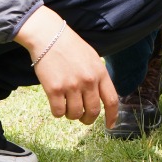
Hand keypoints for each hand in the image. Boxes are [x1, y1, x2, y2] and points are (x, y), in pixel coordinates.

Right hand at [16, 6, 118, 128]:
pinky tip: (56, 102)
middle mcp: (88, 81)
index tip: (110, 125)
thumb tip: (101, 97)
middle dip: (87, 119)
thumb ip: (98, 77)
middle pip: (93, 111)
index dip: (112, 116)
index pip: (112, 100)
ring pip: (75, 114)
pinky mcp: (55, 89)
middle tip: (82, 118)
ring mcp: (72, 86)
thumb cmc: (70, 46)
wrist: (49, 36)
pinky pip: (58, 112)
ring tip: (66, 105)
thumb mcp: (92, 58)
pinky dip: (57, 112)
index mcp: (100, 73)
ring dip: (70, 115)